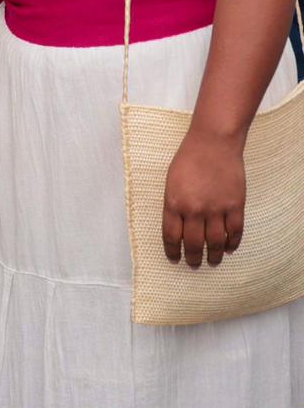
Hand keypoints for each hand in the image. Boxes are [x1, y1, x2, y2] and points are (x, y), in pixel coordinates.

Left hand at [162, 128, 245, 267]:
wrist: (214, 142)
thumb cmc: (189, 158)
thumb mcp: (171, 181)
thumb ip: (174, 205)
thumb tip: (178, 229)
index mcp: (174, 202)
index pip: (171, 237)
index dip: (173, 252)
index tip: (175, 260)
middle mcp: (195, 209)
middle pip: (194, 244)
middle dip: (193, 258)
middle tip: (194, 265)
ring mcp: (216, 208)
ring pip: (215, 243)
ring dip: (214, 256)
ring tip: (213, 261)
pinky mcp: (235, 205)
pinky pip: (235, 232)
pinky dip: (233, 244)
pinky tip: (229, 249)